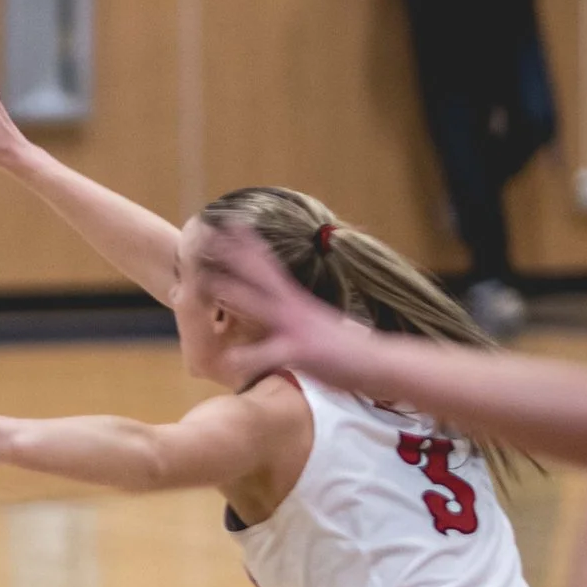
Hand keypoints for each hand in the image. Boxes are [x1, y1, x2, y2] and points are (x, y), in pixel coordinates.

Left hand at [189, 223, 364, 389]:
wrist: (378, 363)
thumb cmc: (345, 349)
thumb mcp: (315, 325)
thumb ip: (295, 316)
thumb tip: (282, 311)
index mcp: (296, 301)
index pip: (269, 265)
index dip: (248, 244)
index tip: (230, 224)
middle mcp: (294, 308)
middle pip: (259, 274)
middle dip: (233, 255)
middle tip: (208, 235)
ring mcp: (297, 327)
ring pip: (260, 306)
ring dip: (234, 292)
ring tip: (208, 281)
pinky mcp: (302, 351)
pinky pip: (270, 353)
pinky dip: (249, 356)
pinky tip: (230, 358)